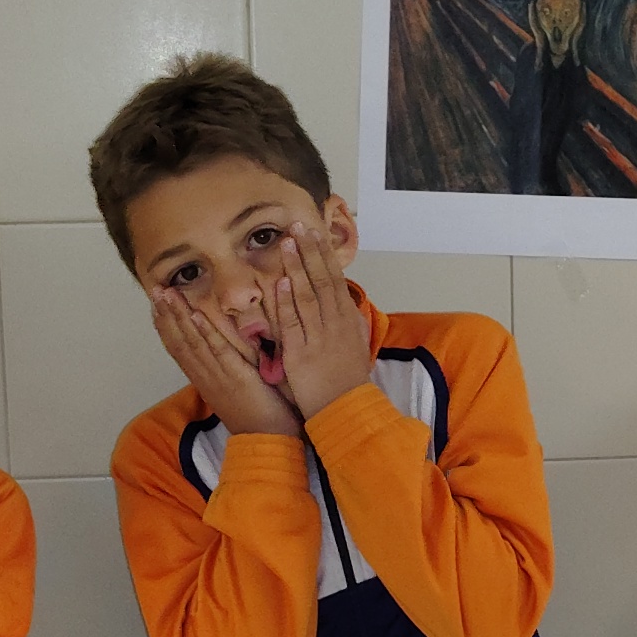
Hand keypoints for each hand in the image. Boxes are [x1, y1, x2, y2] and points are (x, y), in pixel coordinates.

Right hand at [151, 281, 295, 436]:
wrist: (268, 444)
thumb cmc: (257, 420)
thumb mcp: (234, 394)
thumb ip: (227, 375)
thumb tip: (223, 360)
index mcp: (205, 381)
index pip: (180, 350)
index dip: (167, 327)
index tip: (156, 306)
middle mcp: (206, 377)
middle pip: (180, 341)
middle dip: (166, 314)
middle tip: (155, 290)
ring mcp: (219, 377)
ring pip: (193, 342)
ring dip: (179, 316)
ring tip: (166, 293)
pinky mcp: (237, 378)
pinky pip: (219, 351)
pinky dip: (206, 332)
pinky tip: (196, 315)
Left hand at [271, 230, 369, 422]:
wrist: (346, 411)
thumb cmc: (348, 380)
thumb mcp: (354, 346)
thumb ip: (348, 323)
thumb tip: (346, 303)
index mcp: (347, 320)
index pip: (334, 279)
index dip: (323, 254)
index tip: (313, 232)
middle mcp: (335, 324)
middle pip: (321, 280)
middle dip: (309, 251)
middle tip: (298, 225)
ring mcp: (318, 338)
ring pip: (307, 296)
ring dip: (297, 268)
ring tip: (286, 243)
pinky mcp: (301, 355)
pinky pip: (293, 325)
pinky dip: (287, 304)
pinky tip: (281, 284)